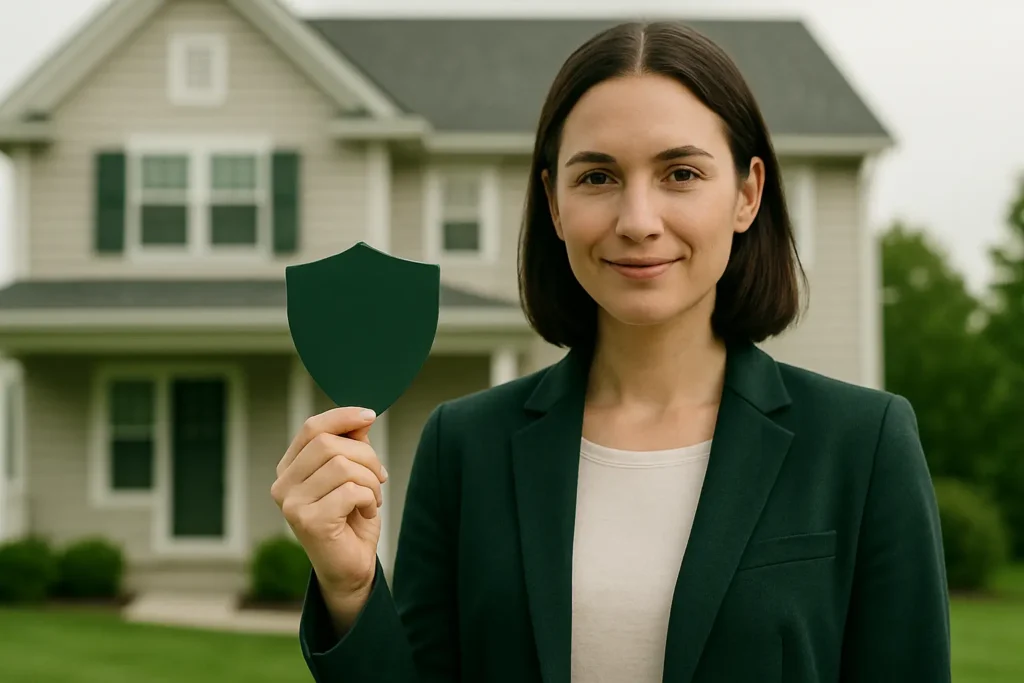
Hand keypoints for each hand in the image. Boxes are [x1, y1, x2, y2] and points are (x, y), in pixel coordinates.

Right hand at [271, 406, 387, 620]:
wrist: (350, 567)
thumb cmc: (351, 519)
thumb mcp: (354, 475)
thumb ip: (352, 445)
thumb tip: (362, 417)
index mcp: (289, 468)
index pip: (313, 428)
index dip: (343, 417)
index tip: (370, 416)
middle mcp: (283, 484)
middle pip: (330, 444)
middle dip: (366, 456)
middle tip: (379, 479)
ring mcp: (292, 504)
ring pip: (342, 466)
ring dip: (370, 481)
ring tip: (372, 499)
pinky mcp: (308, 522)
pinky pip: (350, 491)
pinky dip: (368, 499)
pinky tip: (366, 513)